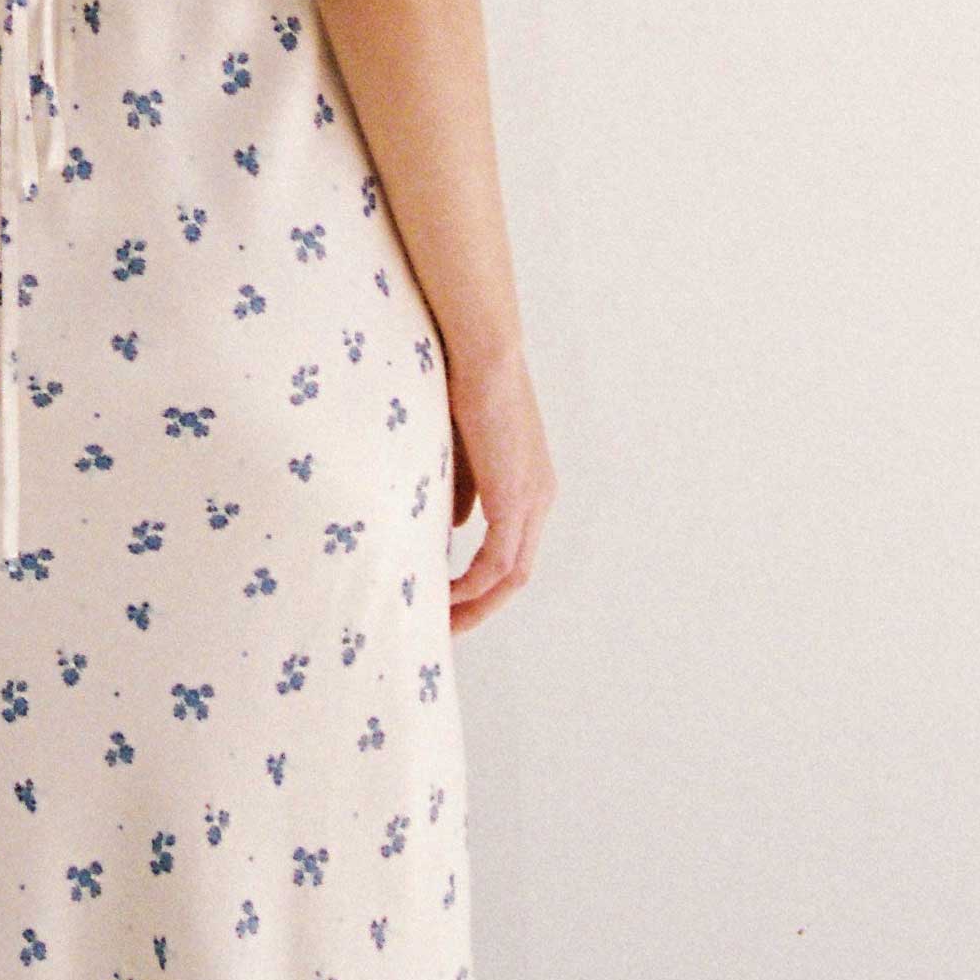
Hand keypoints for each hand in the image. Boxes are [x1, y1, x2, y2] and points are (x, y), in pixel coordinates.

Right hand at [444, 341, 556, 628]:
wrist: (481, 351)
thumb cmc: (464, 386)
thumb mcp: (462, 451)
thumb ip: (463, 491)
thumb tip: (454, 531)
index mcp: (530, 485)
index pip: (512, 552)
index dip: (481, 584)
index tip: (446, 599)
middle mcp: (540, 498)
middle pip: (517, 576)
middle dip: (480, 607)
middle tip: (444, 627)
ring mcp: (532, 499)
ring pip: (512, 575)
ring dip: (475, 603)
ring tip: (439, 620)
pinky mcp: (516, 496)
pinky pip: (499, 560)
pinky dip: (473, 583)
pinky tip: (445, 592)